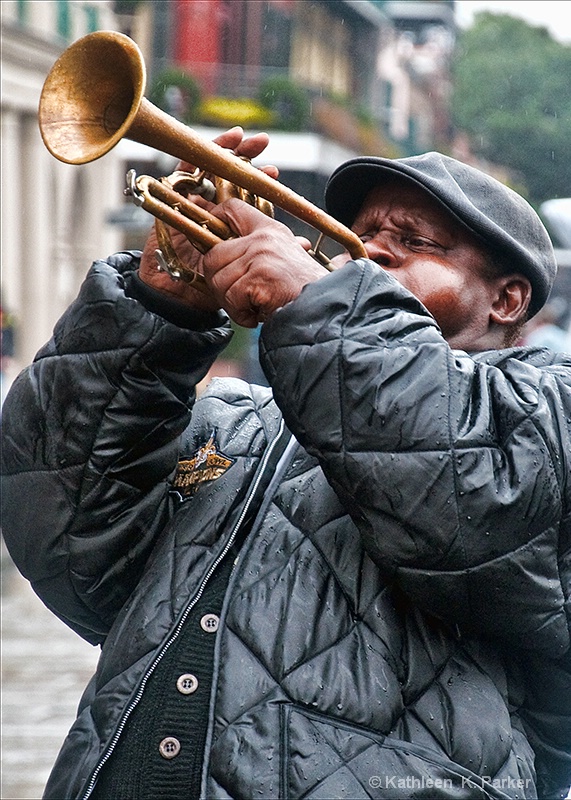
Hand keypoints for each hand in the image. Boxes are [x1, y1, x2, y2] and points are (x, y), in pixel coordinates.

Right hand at [139, 127, 278, 310]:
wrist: (178, 297)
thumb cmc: (209, 286)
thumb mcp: (246, 267)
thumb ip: (271, 252)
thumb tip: (304, 244)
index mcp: (228, 222)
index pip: (244, 192)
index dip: (259, 180)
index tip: (275, 173)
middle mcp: (210, 209)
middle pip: (226, 174)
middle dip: (245, 156)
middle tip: (262, 142)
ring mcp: (191, 203)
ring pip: (206, 168)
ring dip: (223, 149)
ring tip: (241, 137)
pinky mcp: (171, 202)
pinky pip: (181, 173)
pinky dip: (195, 158)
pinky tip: (211, 148)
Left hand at [202, 199, 327, 327]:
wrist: (324, 309)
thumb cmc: (302, 290)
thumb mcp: (284, 256)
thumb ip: (257, 249)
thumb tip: (223, 247)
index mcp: (269, 229)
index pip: (231, 208)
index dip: (214, 220)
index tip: (209, 240)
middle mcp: (263, 238)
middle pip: (212, 256)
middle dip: (219, 283)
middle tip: (237, 296)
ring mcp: (260, 257)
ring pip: (218, 281)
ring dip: (231, 303)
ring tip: (253, 306)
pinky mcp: (258, 278)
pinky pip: (230, 298)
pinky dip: (240, 314)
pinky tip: (257, 314)